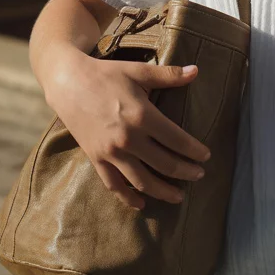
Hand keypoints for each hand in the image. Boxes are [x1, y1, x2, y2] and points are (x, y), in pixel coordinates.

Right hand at [46, 49, 209, 210]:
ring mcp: (111, 152)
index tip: (206, 156)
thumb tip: (196, 71)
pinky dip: (128, 198)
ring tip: (178, 196)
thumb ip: (169, 75)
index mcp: (142, 115)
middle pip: (164, 163)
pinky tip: (141, 203)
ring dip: (163, 191)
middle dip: (185, 172)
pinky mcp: (96, 159)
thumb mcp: (139, 71)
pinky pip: (114, 185)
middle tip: (199, 176)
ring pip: (142, 181)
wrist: (68, 83)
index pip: (176, 139)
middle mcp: (128, 138)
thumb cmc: (106, 74)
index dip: (194, 150)